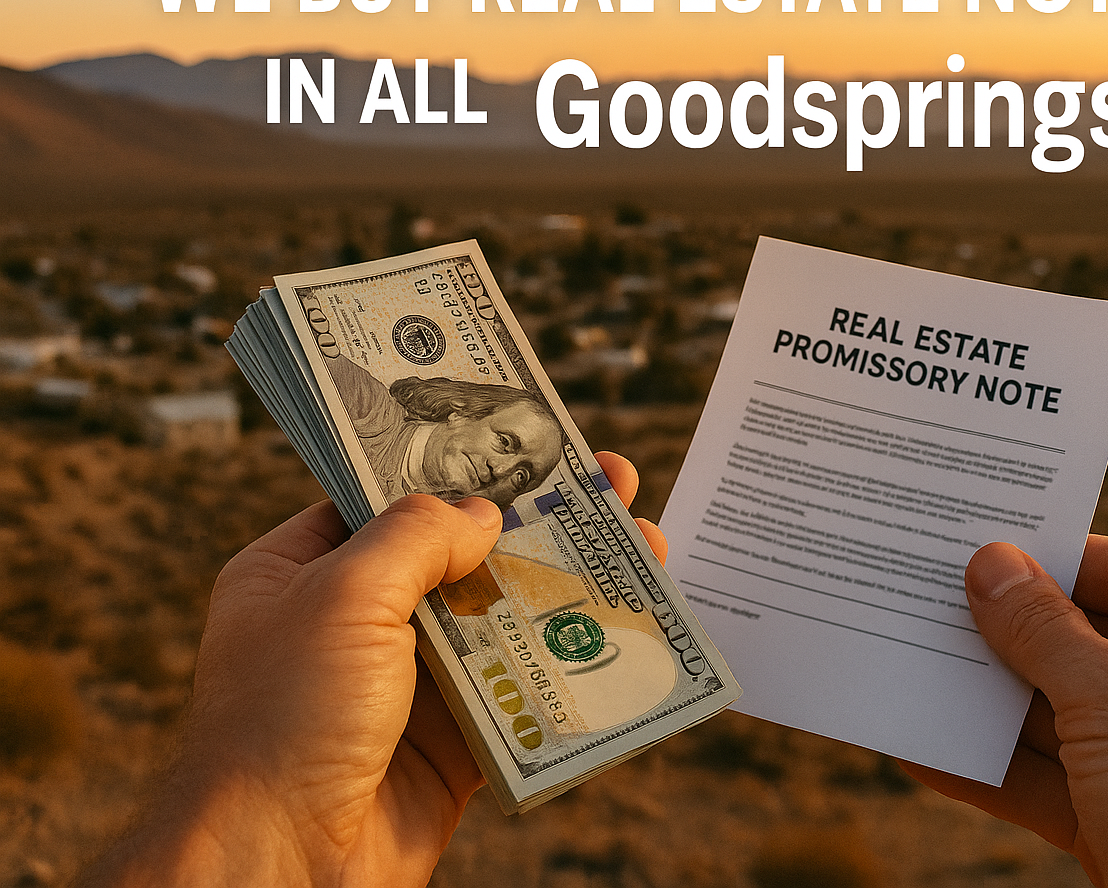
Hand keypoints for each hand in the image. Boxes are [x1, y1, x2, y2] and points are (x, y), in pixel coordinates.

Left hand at [81, 451, 665, 887]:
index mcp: (299, 573)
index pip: (388, 500)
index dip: (461, 469)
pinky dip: (570, 665)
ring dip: (568, 589)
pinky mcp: (450, 744)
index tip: (528, 443)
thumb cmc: (285, 721)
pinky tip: (622, 634)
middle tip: (614, 484)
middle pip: (462, 555)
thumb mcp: (341, 597)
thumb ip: (416, 536)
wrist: (282, 868)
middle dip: (539, 523)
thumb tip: (485, 513)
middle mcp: (353, 623)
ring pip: (502, 620)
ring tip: (643, 549)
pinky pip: (521, 691)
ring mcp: (404, 685)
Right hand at [900, 536, 1107, 887]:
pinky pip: (1056, 781)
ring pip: (1064, 713)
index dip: (1055, 560)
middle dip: (1009, 633)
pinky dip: (994, 768)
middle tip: (927, 604)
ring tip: (910, 667)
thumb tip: (991, 566)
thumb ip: (1046, 633)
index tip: (979, 548)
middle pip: (1092, 641)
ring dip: (990, 701)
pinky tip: (925, 750)